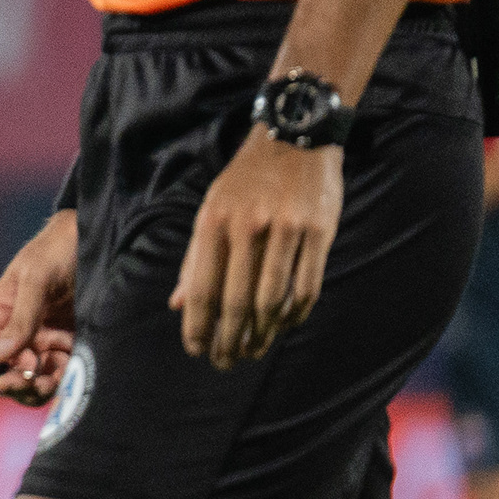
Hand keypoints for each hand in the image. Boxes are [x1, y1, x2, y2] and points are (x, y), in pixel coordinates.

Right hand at [0, 208, 80, 401]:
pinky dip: (66, 379)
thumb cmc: (57, 249)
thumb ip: (19, 319)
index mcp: (2, 314)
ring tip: (56, 381)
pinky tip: (73, 373)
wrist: (99, 234)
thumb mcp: (35, 279)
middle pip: (13, 371)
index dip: (1, 370)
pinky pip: (64, 370)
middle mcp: (21, 330)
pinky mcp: (73, 341)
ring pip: (38, 376)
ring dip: (44, 385)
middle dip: (22, 383)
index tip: (19, 373)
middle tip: (38, 382)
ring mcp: (47, 337)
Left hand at [174, 131, 342, 364]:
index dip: (198, 326)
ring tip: (252, 351)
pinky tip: (284, 327)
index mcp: (214, 223)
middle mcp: (248, 228)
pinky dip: (294, 314)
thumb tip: (178, 305)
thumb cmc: (245, 180)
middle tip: (224, 362)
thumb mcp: (210, 209)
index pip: (203, 289)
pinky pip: (307, 286)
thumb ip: (195, 259)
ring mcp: (286, 230)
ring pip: (273, 300)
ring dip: (261, 334)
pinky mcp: (319, 231)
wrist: (294, 137)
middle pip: (237, 302)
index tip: (196, 350)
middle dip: (229, 340)